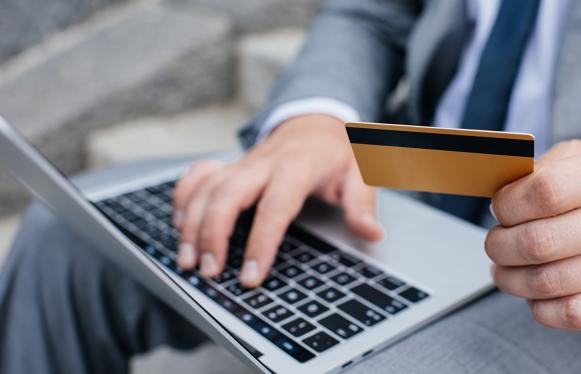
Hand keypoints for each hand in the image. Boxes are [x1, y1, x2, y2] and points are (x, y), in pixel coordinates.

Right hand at [172, 114, 383, 286]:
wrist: (316, 124)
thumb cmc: (337, 155)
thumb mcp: (360, 174)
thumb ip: (363, 204)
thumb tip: (372, 233)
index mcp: (297, 167)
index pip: (274, 207)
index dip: (260, 242)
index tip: (250, 276)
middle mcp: (263, 164)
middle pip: (227, 194)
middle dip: (212, 233)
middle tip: (208, 271)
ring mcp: (242, 164)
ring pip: (205, 188)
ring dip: (190, 224)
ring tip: (187, 261)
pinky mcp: (228, 166)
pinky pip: (196, 177)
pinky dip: (181, 198)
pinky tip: (178, 226)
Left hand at [486, 139, 580, 329]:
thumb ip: (542, 168)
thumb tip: (499, 194)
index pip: (545, 193)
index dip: (508, 204)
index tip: (499, 208)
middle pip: (540, 242)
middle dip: (500, 245)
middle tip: (495, 242)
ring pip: (549, 282)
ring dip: (511, 279)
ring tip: (504, 267)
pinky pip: (573, 315)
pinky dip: (540, 308)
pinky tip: (533, 292)